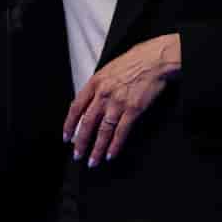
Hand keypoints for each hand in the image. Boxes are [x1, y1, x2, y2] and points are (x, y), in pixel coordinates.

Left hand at [62, 34, 180, 166]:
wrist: (154, 60)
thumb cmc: (133, 62)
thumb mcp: (108, 70)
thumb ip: (98, 87)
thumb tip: (90, 104)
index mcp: (95, 82)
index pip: (76, 107)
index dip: (69, 124)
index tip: (67, 137)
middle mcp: (103, 94)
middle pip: (87, 123)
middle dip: (81, 142)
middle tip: (78, 155)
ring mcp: (118, 103)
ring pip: (103, 131)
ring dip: (97, 148)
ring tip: (93, 160)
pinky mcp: (133, 109)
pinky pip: (121, 132)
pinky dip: (115, 145)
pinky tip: (110, 154)